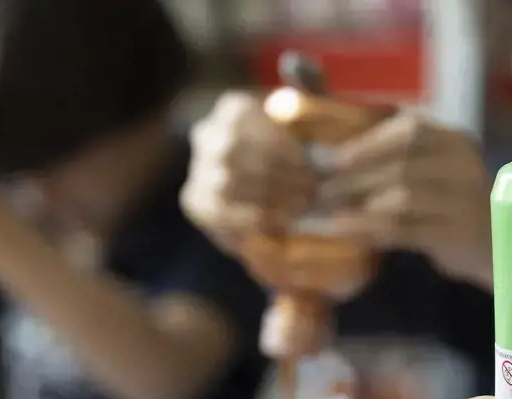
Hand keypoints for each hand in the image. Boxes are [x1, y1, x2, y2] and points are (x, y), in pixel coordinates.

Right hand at [182, 92, 315, 255]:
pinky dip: (253, 218)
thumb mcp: (316, 124)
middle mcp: (206, 134)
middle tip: (314, 188)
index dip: (285, 143)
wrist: (285, 201)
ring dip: (269, 196)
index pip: (251, 121)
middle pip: (236, 152)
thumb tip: (294, 62)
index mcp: (233, 108)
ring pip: (227, 182)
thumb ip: (310, 93)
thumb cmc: (306, 157)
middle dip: (279, 172)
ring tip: (305, 205)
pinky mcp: (194, 202)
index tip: (316, 161)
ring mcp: (197, 169)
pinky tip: (283, 222)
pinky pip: (220, 212)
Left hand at [321, 113, 491, 286]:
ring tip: (328, 215)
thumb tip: (320, 113)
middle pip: (401, 165)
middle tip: (319, 192)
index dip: (367, 143)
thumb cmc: (449, 201)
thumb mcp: (429, 167)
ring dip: (359, 207)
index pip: (409, 130)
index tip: (332, 158)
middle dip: (354, 178)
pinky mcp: (456, 236)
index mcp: (453, 141)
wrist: (498, 244)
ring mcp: (463, 202)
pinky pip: (406, 231)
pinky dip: (372, 231)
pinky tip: (348, 233)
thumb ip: (387, 148)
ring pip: (402, 199)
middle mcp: (463, 165)